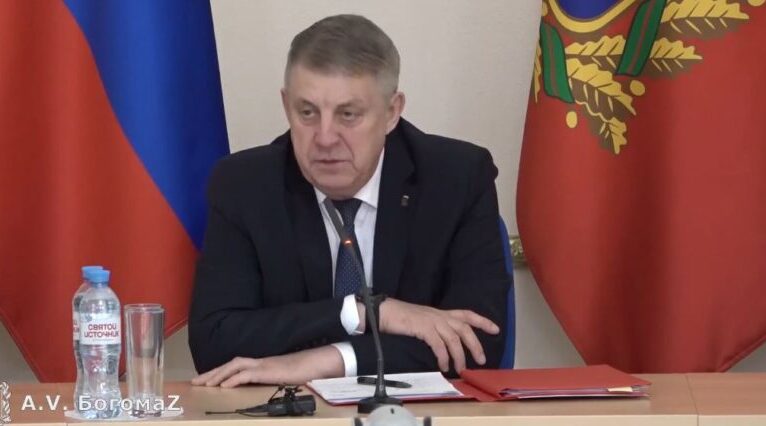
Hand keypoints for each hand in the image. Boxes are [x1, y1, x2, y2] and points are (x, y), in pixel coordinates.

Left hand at [191, 345, 343, 386]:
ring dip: (219, 374)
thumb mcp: (281, 379)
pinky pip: (247, 374)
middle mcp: (259, 362)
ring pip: (235, 366)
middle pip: (230, 364)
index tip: (205, 379)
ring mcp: (264, 365)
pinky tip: (224, 386)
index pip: (235, 367)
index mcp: (261, 365)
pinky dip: (234, 379)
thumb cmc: (302, 372)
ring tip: (205, 383)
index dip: (219, 372)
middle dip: (212, 372)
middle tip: (196, 382)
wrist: (317, 363)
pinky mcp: (269, 370)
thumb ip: (269, 382)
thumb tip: (258, 392)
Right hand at [378, 298, 499, 372]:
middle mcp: (440, 315)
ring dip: (460, 356)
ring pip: (454, 339)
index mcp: (441, 313)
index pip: (467, 314)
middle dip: (475, 345)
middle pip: (465, 328)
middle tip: (482, 360)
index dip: (482, 321)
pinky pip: (439, 345)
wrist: (385, 312)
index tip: (496, 329)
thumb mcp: (424, 321)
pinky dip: (444, 357)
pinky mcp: (424, 328)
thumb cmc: (402, 319)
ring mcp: (432, 321)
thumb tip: (445, 345)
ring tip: (461, 369)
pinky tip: (444, 366)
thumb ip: (436, 329)